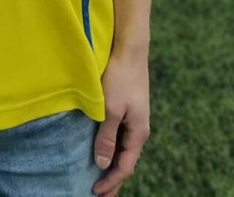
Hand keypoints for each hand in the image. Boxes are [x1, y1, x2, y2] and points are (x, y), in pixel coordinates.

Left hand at [92, 49, 150, 194]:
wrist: (130, 50)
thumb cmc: (119, 78)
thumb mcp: (110, 109)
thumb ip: (106, 137)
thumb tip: (101, 163)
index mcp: (139, 133)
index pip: (125, 167)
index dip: (111, 182)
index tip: (94, 191)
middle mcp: (139, 130)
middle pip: (126, 163)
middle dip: (114, 180)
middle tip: (99, 195)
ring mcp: (134, 121)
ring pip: (123, 151)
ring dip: (112, 166)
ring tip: (99, 179)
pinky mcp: (128, 111)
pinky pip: (120, 139)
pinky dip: (112, 150)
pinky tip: (102, 152)